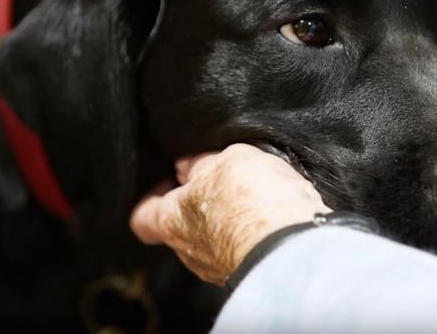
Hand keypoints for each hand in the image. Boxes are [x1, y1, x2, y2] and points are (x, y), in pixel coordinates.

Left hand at [130, 144, 329, 285]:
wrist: (294, 245)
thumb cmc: (251, 201)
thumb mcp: (226, 160)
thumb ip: (202, 164)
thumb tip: (187, 165)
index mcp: (173, 222)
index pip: (143, 217)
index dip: (152, 198)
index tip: (171, 180)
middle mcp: (191, 253)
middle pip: (183, 228)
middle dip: (199, 204)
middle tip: (221, 180)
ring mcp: (220, 270)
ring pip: (216, 241)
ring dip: (230, 221)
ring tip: (256, 195)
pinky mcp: (252, 275)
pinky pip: (245, 251)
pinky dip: (254, 234)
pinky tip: (273, 215)